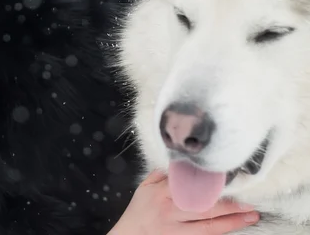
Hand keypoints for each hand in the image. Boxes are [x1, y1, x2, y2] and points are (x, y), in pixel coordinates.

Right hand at [108, 170, 259, 234]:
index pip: (190, 184)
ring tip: (251, 216)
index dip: (211, 182)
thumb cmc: (138, 211)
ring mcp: (175, 228)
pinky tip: (234, 227)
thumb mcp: (145, 187)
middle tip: (250, 201)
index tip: (229, 178)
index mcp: (162, 192)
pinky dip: (219, 231)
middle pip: (204, 206)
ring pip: (208, 225)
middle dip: (229, 204)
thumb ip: (162, 174)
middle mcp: (170, 210)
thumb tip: (181, 161)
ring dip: (232, 221)